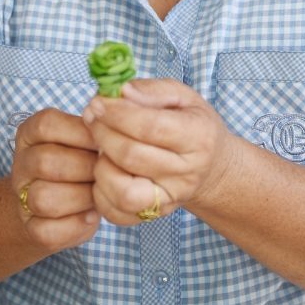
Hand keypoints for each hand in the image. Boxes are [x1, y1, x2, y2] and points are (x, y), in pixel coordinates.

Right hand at [11, 108, 100, 250]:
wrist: (60, 202)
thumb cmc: (81, 159)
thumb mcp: (83, 137)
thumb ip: (94, 131)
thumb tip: (113, 132)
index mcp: (30, 132)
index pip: (47, 125)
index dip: (81, 132)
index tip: (105, 141)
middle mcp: (22, 163)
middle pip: (45, 162)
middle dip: (85, 167)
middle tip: (108, 170)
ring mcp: (22, 197)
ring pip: (43, 198)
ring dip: (81, 197)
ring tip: (100, 193)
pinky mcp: (30, 228)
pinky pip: (47, 230)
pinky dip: (75, 225)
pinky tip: (91, 215)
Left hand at [83, 79, 236, 225]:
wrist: (212, 166)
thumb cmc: (193, 123)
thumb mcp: (182, 96)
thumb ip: (152, 90)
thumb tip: (121, 92)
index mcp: (198, 136)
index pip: (150, 126)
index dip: (117, 113)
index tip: (98, 101)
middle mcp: (187, 172)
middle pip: (131, 155)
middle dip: (103, 132)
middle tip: (91, 116)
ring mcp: (170, 198)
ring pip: (123, 192)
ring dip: (101, 166)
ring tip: (101, 147)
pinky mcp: (154, 214)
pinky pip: (117, 213)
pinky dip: (101, 192)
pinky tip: (105, 169)